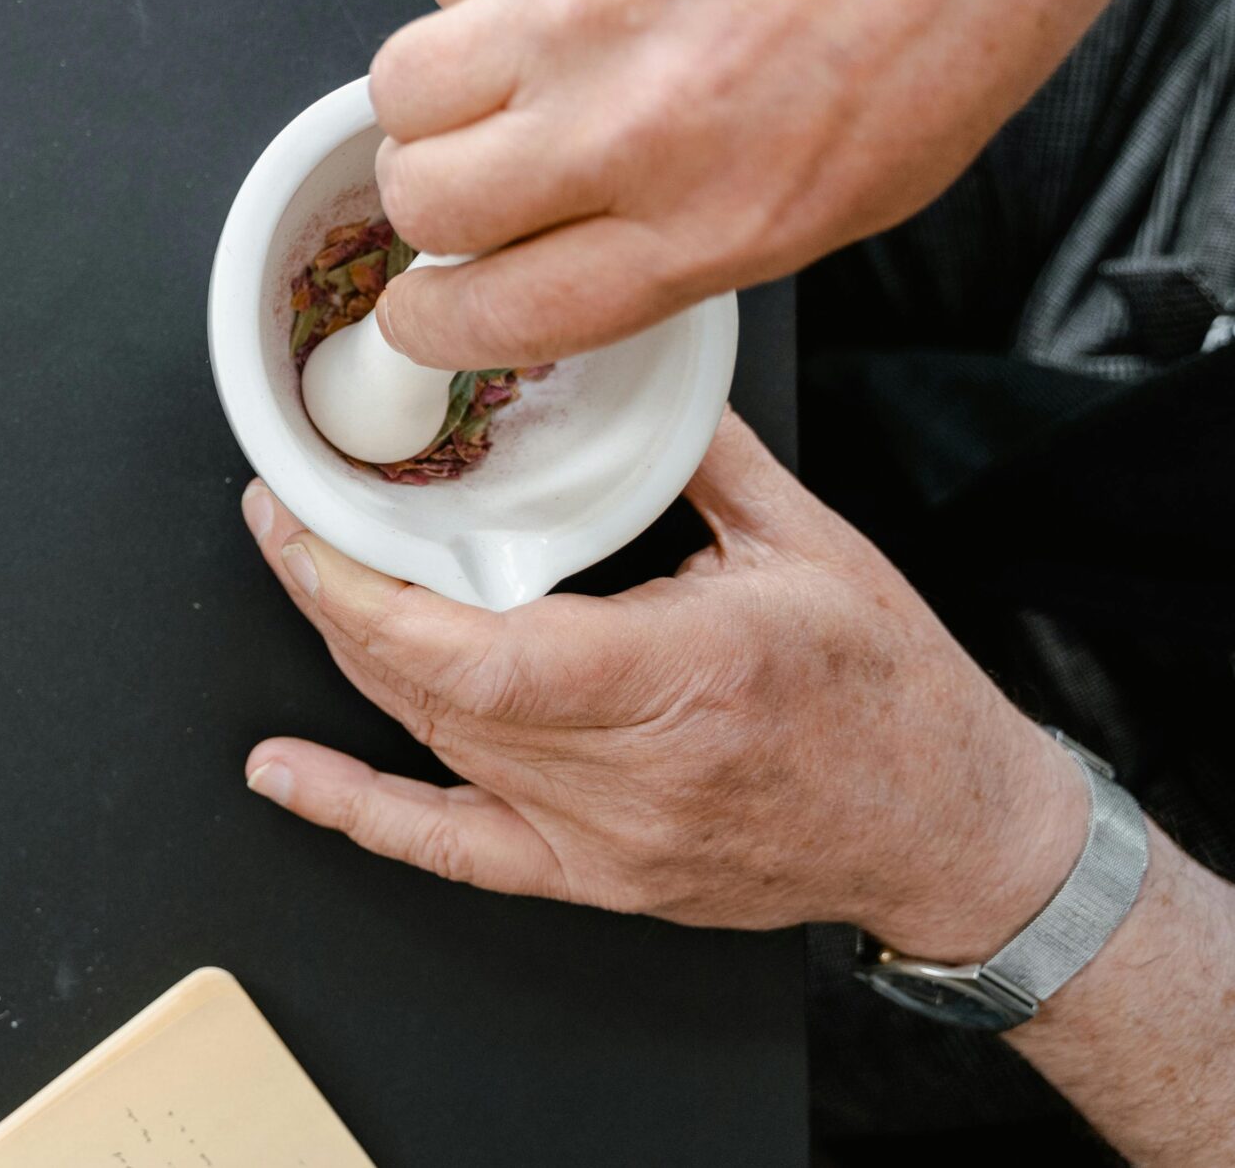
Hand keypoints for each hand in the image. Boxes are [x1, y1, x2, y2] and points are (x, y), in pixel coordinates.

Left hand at [240, 415, 1080, 958]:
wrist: (953, 837)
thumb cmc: (895, 696)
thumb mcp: (811, 544)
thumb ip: (700, 449)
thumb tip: (622, 358)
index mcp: (689, 673)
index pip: (489, 656)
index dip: (376, 598)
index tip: (314, 523)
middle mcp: (637, 770)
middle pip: (440, 692)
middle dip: (336, 599)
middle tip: (280, 514)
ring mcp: (608, 837)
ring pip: (438, 745)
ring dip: (351, 658)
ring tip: (296, 572)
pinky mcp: (596, 876)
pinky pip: (453, 852)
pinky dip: (357, 809)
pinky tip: (286, 772)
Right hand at [367, 0, 1189, 369]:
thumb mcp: (853, 191)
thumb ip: (691, 238)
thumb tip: (571, 252)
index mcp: (710, 223)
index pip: (497, 316)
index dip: (436, 320)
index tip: (426, 306)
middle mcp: (628, 125)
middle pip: (423, 202)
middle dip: (434, 196)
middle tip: (479, 159)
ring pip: (401, 86)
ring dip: (441, 88)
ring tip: (515, 52)